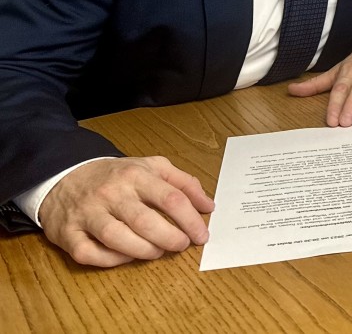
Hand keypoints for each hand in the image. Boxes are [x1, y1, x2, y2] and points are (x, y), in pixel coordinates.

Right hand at [39, 156, 213, 267]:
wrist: (65, 176)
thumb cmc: (117, 176)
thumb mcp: (153, 167)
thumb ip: (184, 183)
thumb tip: (209, 206)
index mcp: (136, 175)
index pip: (171, 198)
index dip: (191, 221)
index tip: (201, 235)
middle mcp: (111, 193)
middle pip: (145, 221)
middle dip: (170, 238)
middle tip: (181, 245)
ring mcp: (87, 214)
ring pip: (117, 238)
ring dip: (144, 251)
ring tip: (157, 252)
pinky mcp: (67, 233)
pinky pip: (89, 253)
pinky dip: (111, 260)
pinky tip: (126, 257)